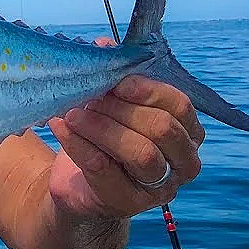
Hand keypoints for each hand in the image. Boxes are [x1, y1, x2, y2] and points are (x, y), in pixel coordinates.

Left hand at [47, 41, 204, 219]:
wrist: (80, 187)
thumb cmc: (104, 140)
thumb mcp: (112, 107)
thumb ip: (115, 78)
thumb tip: (105, 45)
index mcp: (188, 133)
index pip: (180, 106)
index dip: (148, 89)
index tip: (117, 81)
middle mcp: (183, 163)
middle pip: (161, 129)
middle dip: (120, 108)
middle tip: (88, 96)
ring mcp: (159, 188)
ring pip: (140, 152)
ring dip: (101, 127)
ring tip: (72, 113)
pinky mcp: (127, 203)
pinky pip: (104, 169)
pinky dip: (78, 144)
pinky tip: (60, 128)